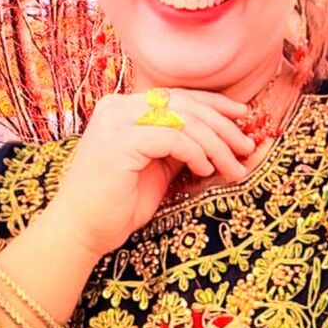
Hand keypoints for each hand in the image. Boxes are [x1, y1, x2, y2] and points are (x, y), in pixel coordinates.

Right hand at [46, 88, 256, 261]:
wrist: (81, 230)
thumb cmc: (118, 202)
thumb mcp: (158, 166)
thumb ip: (181, 145)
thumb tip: (222, 135)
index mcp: (123, 107)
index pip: (178, 96)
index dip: (215, 104)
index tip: (243, 116)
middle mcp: (117, 106)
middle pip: (184, 104)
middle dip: (222, 125)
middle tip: (247, 145)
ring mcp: (115, 122)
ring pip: (183, 120)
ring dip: (215, 144)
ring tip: (233, 166)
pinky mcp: (119, 142)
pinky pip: (172, 138)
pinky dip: (195, 153)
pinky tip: (205, 170)